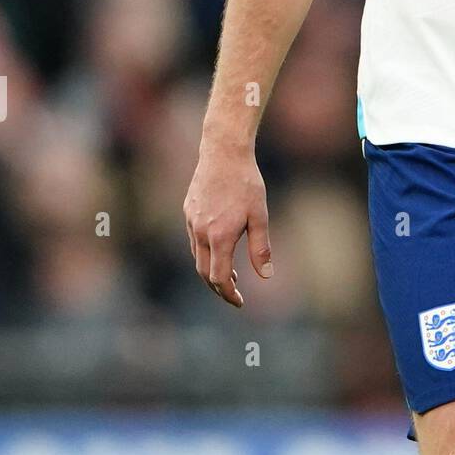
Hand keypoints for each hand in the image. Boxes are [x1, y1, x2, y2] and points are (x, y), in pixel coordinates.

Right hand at [183, 138, 272, 307]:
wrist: (223, 152)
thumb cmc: (246, 183)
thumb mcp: (260, 216)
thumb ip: (261, 248)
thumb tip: (266, 276)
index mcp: (219, 237)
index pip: (219, 278)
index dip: (229, 294)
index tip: (240, 302)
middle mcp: (201, 233)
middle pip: (205, 272)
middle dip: (219, 288)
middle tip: (234, 294)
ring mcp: (191, 222)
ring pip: (198, 257)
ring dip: (212, 270)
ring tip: (231, 274)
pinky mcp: (188, 211)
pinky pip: (194, 240)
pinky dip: (205, 252)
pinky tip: (219, 247)